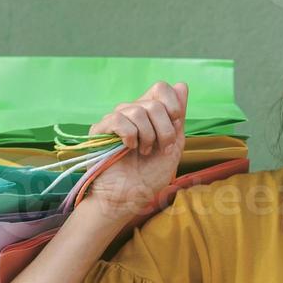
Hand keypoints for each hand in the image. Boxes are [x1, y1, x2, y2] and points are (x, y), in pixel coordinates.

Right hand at [81, 81, 187, 220]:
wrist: (130, 197)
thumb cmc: (150, 176)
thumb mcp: (173, 145)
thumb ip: (177, 116)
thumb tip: (182, 84)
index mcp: (150, 114)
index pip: (161, 88)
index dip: (173, 104)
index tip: (176, 125)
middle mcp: (132, 112)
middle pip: (154, 102)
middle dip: (164, 130)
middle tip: (160, 148)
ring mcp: (116, 120)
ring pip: (138, 111)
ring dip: (147, 136)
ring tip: (143, 152)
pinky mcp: (100, 130)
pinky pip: (119, 120)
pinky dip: (130, 136)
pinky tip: (128, 149)